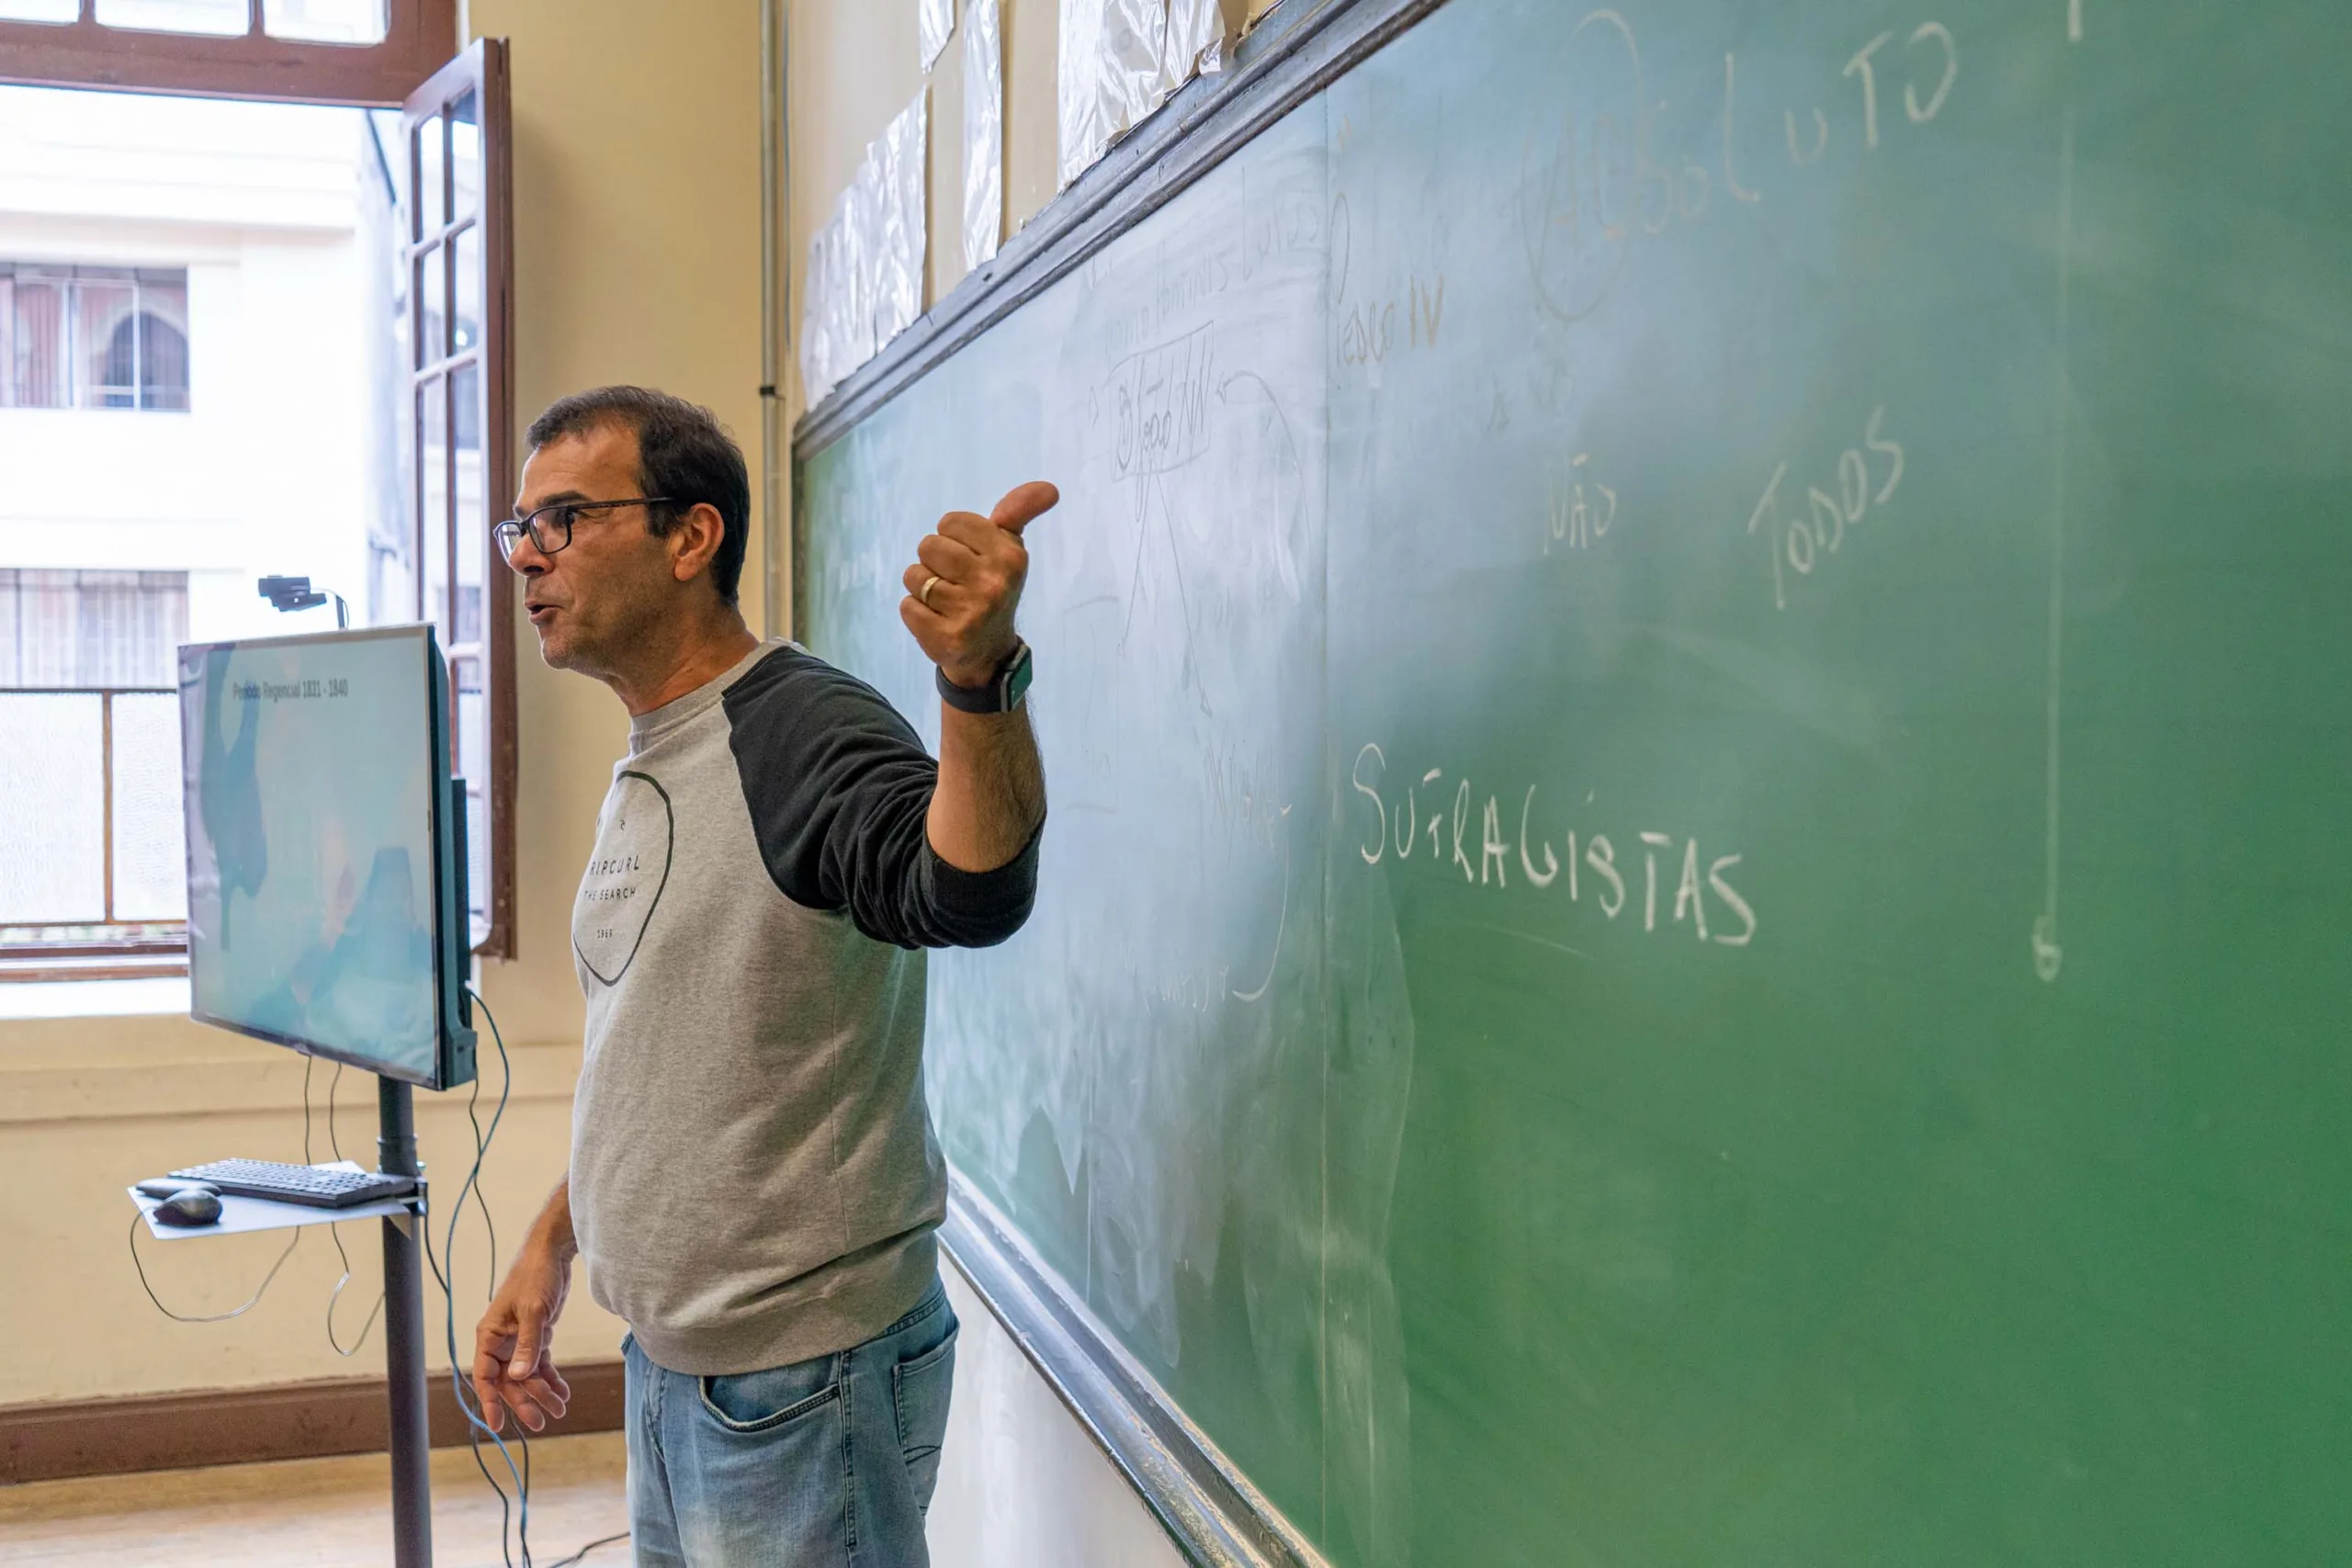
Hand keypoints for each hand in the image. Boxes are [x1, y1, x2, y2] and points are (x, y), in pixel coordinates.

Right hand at [472, 1239, 572, 1434]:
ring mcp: (518, 1341)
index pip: (484, 1376)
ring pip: (526, 1375)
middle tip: (543, 1421)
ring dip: (542, 1392)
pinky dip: (551, 1378)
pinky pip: (540, 1364)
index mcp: (489, 1336)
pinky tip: (563, 1391)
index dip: (490, 1402)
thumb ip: (527, 1345)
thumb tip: (517, 1378)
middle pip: (509, 1381)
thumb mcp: (532, 1311)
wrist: (553, 1254)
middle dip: (525, 1401)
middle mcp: (501, 1342)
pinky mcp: (536, 1336)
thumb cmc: (536, 1277)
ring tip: (560, 1408)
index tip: (497, 1425)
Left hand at [901, 481, 1058, 690]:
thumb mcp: (1008, 547)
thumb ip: (1019, 511)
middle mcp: (994, 583)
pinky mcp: (947, 638)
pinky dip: (915, 612)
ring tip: (944, 602)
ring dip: (922, 588)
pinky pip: (907, 607)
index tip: (968, 557)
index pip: (950, 522)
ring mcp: (971, 613)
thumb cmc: (992, 586)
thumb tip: (1051, 488)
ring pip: (914, 576)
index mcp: (1010, 556)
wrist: (989, 651)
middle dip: (934, 562)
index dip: (951, 537)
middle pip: (928, 546)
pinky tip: (937, 620)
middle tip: (956, 582)